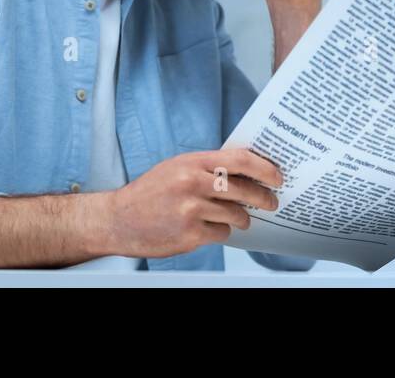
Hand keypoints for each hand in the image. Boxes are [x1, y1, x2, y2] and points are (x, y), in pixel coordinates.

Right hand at [98, 148, 282, 258]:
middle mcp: (192, 183)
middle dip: (263, 197)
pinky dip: (221, 232)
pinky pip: (222, 233)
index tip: (277, 176)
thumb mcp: (176, 168)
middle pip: (243, 189)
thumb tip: (244, 171)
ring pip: (236, 215)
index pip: (239, 160)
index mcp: (191, 162)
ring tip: (237, 218)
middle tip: (271, 201)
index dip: (264, 168)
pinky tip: (209, 229)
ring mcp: (192, 210)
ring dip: (241, 218)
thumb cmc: (148, 193)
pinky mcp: (190, 234)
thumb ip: (207, 167)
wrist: (117, 220)